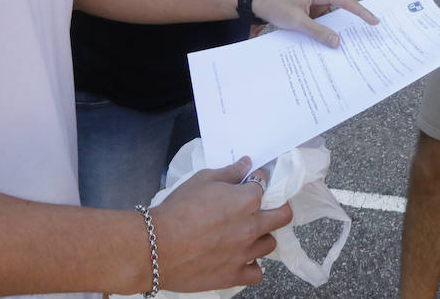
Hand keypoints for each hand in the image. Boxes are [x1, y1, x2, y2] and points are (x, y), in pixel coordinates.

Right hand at [150, 157, 291, 291]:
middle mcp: (251, 226)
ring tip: (246, 235)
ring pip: (270, 244)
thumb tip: (246, 164)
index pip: (265, 184)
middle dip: (277, 208)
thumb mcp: (202, 180)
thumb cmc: (177, 210)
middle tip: (263, 208)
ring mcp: (245, 252)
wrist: (156, 246)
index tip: (253, 183)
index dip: (259, 181)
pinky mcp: (234, 275)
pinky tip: (239, 259)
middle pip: (283, 216)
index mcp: (246, 200)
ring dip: (261, 237)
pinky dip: (251, 266)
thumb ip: (229, 172)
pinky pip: (257, 273)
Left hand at [251, 0, 377, 46]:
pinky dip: (324, 30)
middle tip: (366, 34)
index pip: (347, 3)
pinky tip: (327, 42)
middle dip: (353, 20)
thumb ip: (318, 31)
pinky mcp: (307, 9)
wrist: (255, 2)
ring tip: (348, 43)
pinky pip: (321, 20)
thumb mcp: (297, 21)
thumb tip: (337, 41)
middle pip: (342, 8)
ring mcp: (313, 2)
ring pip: (331, 16)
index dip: (362, 13)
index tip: (374, 21)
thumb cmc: (275, 5)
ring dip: (336, 28)